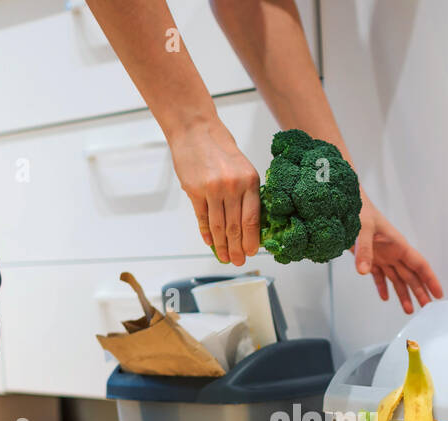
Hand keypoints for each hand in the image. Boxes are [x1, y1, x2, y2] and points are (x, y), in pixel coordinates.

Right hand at [168, 119, 260, 265]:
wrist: (196, 130)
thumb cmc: (220, 149)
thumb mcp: (243, 168)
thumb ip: (247, 193)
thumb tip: (250, 224)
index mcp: (250, 181)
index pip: (252, 219)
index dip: (252, 239)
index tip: (252, 252)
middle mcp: (233, 186)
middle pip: (235, 227)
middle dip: (237, 248)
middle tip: (238, 261)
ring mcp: (213, 189)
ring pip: (219, 226)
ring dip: (222, 245)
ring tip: (225, 257)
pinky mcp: (195, 190)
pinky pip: (203, 218)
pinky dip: (206, 232)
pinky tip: (210, 242)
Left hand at [352, 194, 443, 313]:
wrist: (348, 203)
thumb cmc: (360, 209)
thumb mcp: (362, 228)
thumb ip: (363, 249)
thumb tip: (363, 271)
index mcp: (398, 245)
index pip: (419, 265)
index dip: (430, 280)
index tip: (438, 294)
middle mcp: (393, 252)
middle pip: (411, 276)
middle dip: (420, 292)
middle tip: (427, 308)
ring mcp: (382, 256)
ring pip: (397, 279)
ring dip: (404, 294)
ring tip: (409, 309)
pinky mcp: (370, 258)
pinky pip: (379, 276)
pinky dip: (382, 287)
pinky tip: (386, 297)